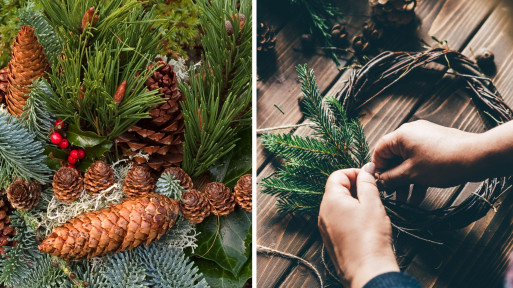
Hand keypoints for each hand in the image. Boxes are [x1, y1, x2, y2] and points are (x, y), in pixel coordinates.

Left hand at [318, 163, 398, 287]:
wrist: (367, 271)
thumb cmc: (371, 237)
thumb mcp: (372, 204)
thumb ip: (368, 183)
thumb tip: (366, 168)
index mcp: (330, 200)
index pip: (337, 175)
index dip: (354, 173)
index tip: (370, 179)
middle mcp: (323, 212)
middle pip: (336, 189)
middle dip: (355, 187)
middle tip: (374, 194)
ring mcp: (325, 227)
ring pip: (338, 205)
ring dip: (354, 202)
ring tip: (372, 210)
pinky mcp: (330, 239)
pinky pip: (338, 220)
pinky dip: (350, 216)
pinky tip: (365, 224)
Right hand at [373, 120, 479, 188]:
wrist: (476, 157)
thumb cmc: (442, 163)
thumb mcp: (411, 174)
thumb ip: (391, 178)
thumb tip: (378, 181)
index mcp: (401, 135)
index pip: (379, 151)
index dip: (377, 169)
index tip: (379, 184)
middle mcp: (411, 133)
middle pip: (394, 157)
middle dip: (393, 178)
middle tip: (392, 195)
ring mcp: (425, 138)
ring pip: (408, 161)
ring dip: (405, 180)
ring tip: (405, 200)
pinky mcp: (436, 145)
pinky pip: (420, 161)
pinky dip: (417, 176)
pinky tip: (418, 195)